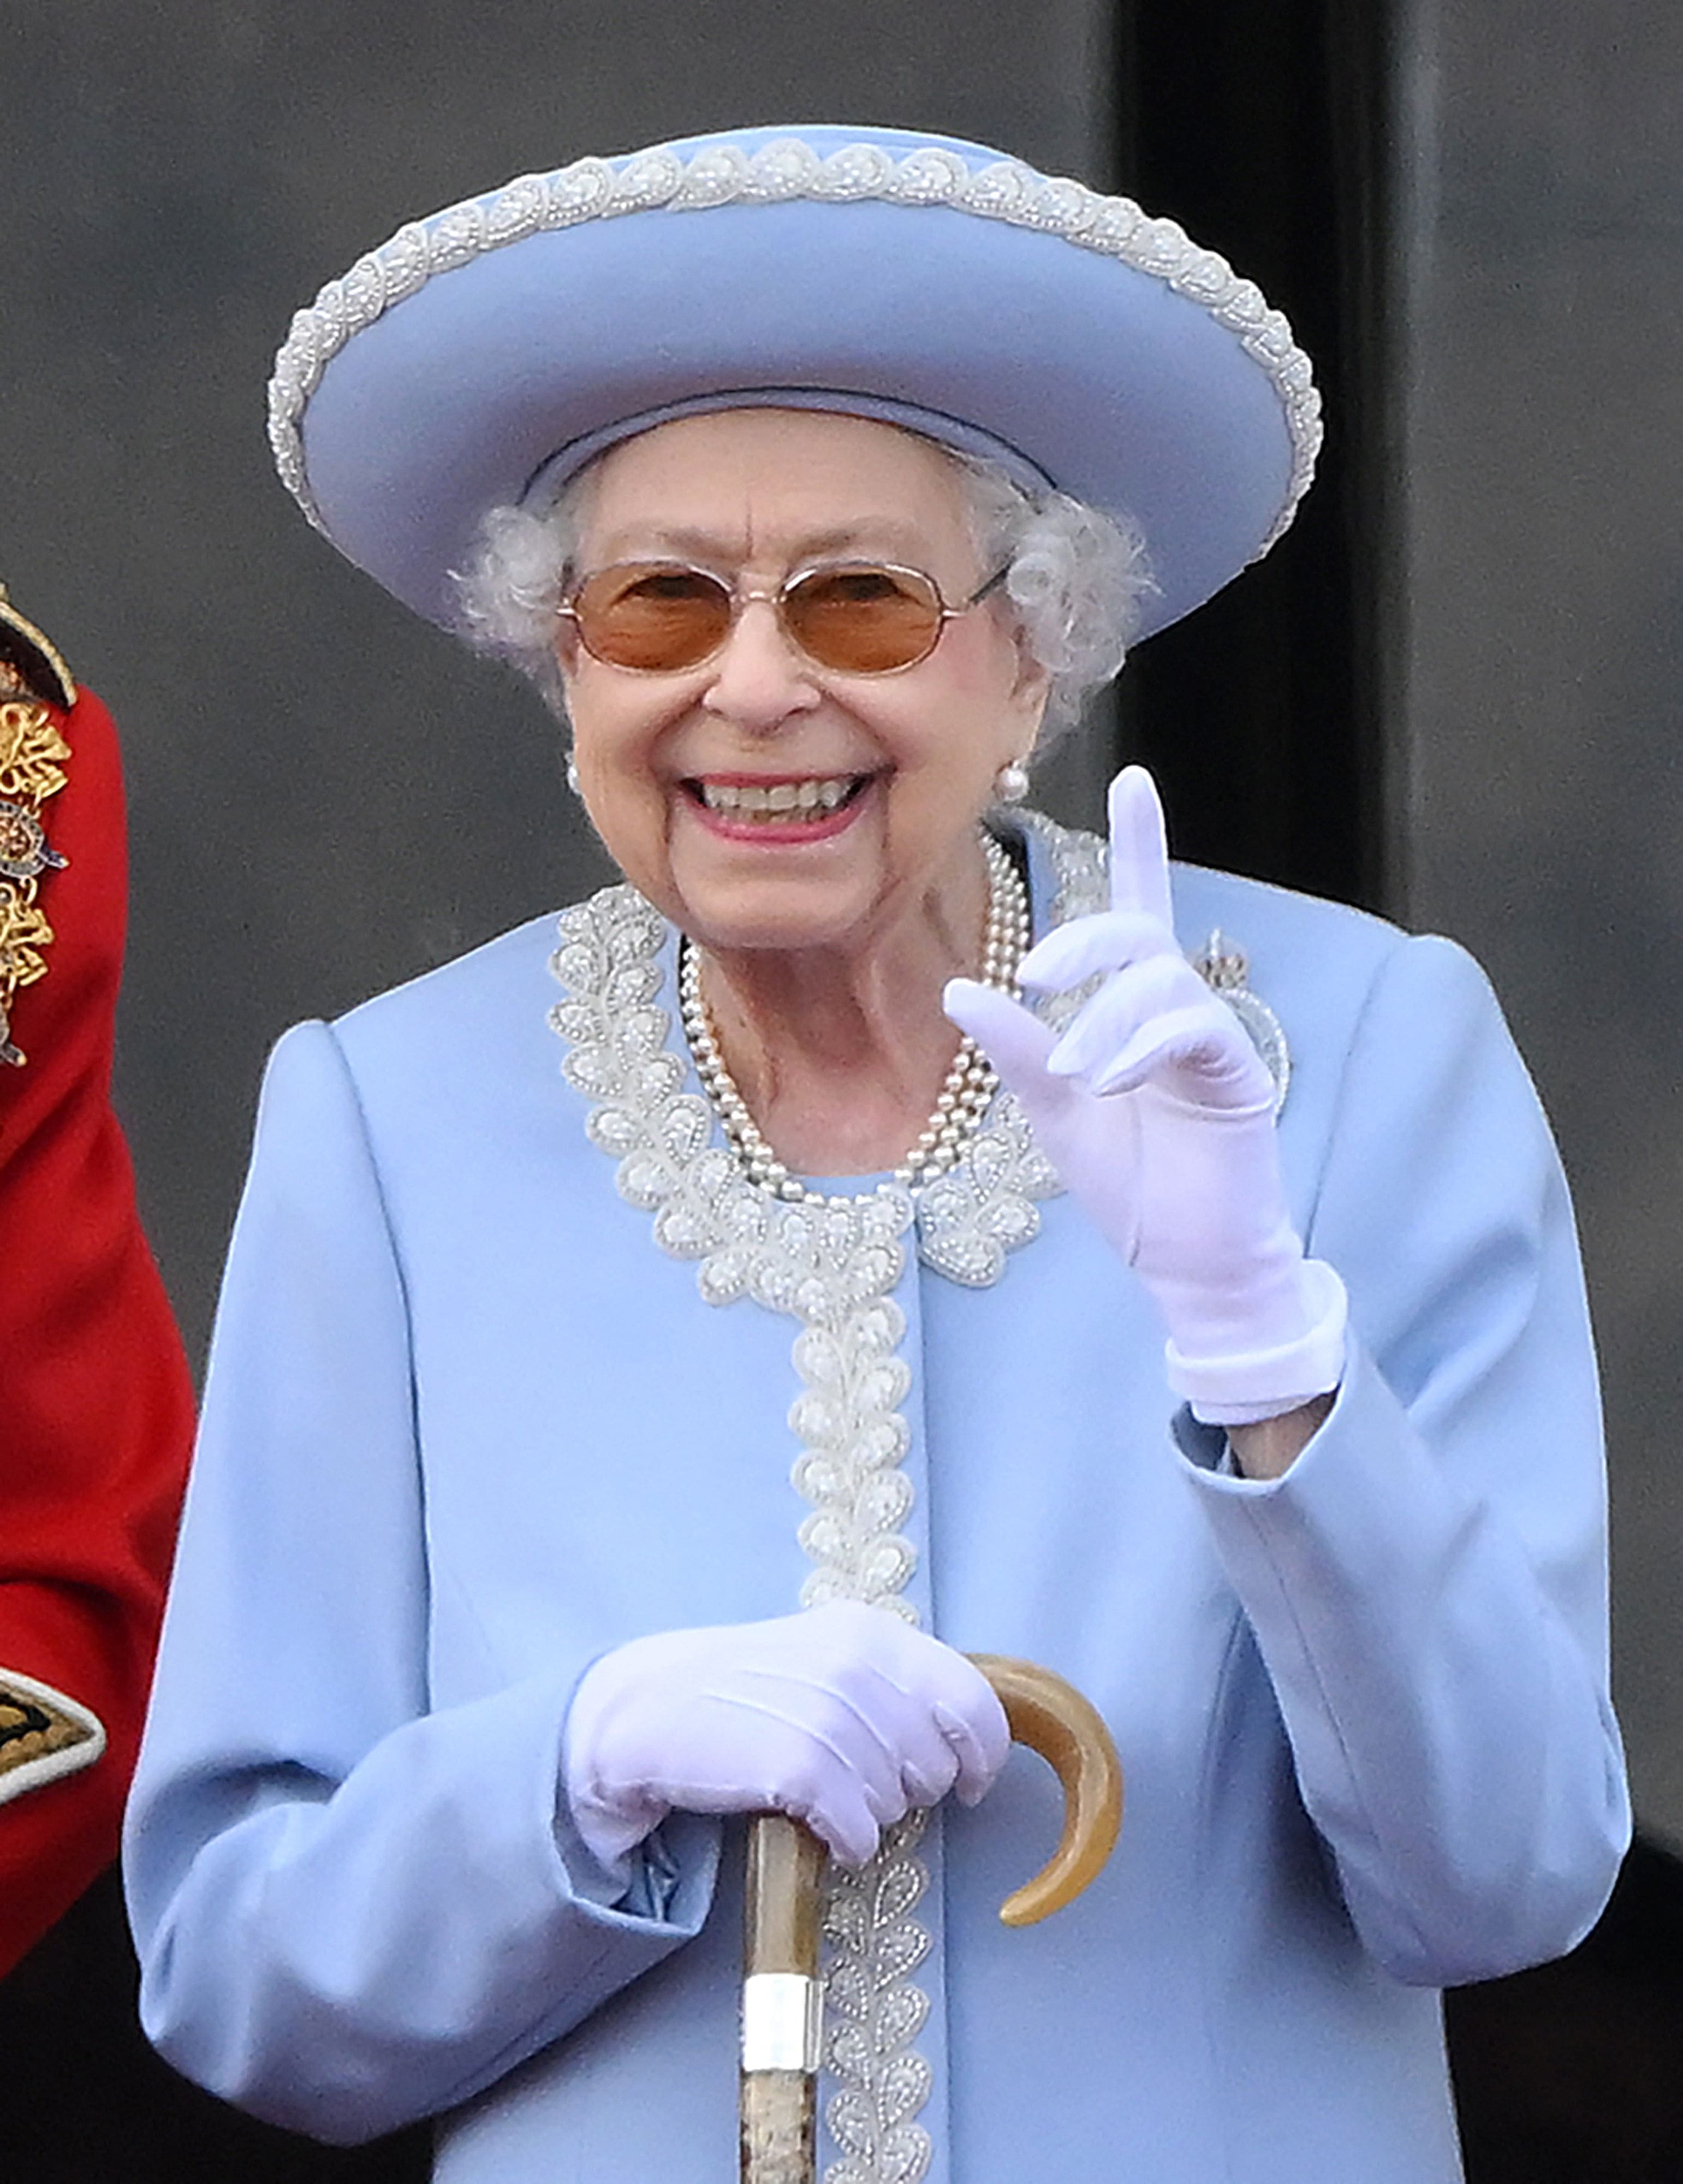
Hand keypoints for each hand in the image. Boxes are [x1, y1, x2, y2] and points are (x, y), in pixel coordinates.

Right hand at [563, 1600, 1010, 1869]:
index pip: (972, 1700)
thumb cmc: (744, 1691)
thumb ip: (891, 1685)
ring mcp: (830, 1716)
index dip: (983, 1753)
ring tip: (822, 1796)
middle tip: (858, 1784)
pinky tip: (815, 1827)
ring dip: (868, 1815)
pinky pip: (861, 1833)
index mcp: (873, 1633)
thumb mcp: (825, 1658)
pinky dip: (845, 1842)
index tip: (972, 1782)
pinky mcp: (800, 1768)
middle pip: (937, 1763)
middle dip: (910, 1789)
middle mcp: (859, 1666)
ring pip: (899, 1802)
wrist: (648, 1709)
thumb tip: (963, 1742)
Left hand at [945, 766, 1343, 1423]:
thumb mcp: (1054, 1110)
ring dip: (1105, 1018)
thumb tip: (959, 987)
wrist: (1188, 1263)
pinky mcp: (1237, 1074)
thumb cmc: (1130, 1187)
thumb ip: (1017, 1049)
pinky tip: (1112, 1081)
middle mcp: (1179, 1009)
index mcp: (1135, 1010)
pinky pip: (1193, 1026)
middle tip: (1036, 975)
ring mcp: (1212, 1037)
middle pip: (1139, 931)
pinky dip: (1143, 1045)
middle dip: (1084, 940)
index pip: (1138, 910)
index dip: (1140, 842)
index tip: (1134, 777)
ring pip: (1160, 979)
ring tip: (1077, 1075)